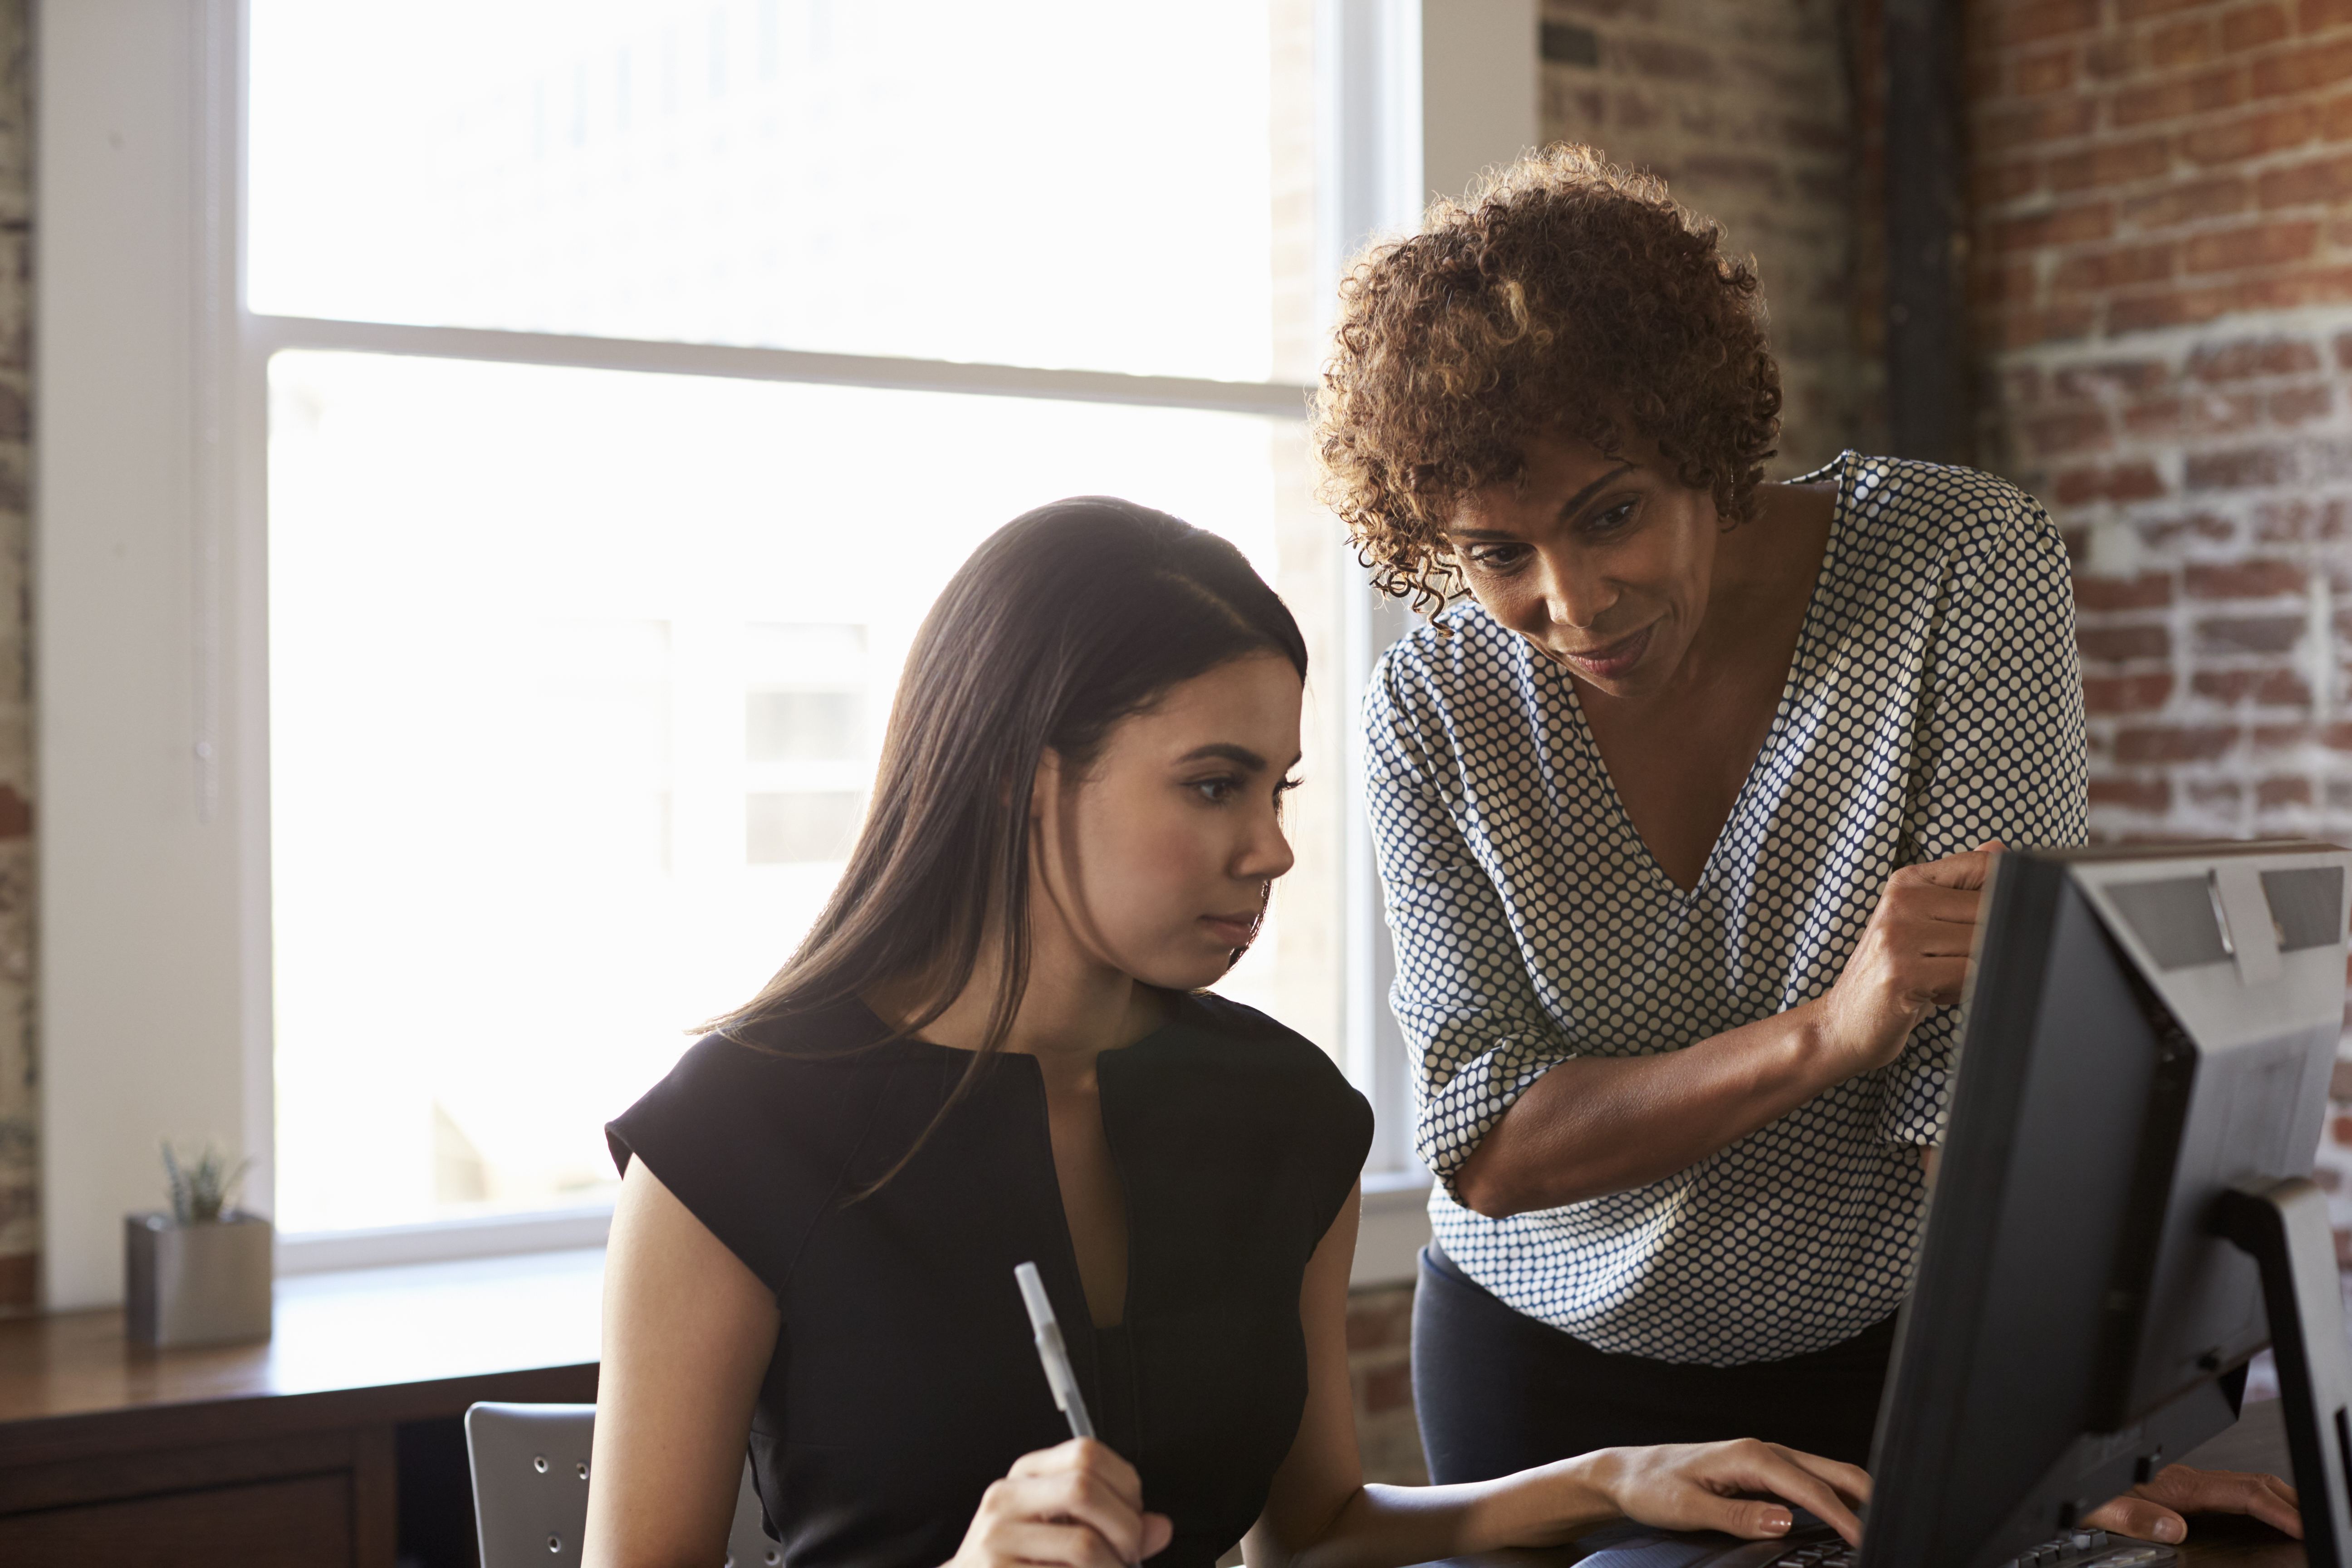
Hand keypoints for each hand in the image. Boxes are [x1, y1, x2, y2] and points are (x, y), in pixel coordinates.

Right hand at [946, 1439, 1173, 1567]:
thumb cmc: (1020, 1563)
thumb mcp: (1061, 1534)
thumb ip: (1112, 1527)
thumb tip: (1161, 1528)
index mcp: (1025, 1477)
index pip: (1086, 1452)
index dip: (1125, 1484)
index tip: (1135, 1516)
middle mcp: (1005, 1499)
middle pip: (1084, 1488)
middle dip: (1125, 1527)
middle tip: (1129, 1554)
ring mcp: (996, 1539)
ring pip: (1083, 1544)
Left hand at [1586, 1440, 1872, 1547]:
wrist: (1628, 1474)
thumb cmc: (1653, 1487)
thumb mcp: (1688, 1507)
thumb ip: (1738, 1515)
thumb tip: (1785, 1521)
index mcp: (1750, 1456)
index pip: (1811, 1488)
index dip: (1843, 1515)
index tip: (1866, 1539)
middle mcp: (1764, 1451)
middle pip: (1832, 1471)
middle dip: (1868, 1497)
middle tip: (1894, 1528)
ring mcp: (1766, 1460)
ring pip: (1826, 1474)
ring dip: (1855, 1496)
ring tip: (1881, 1524)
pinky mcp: (1763, 1472)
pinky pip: (1810, 1482)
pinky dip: (1835, 1497)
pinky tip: (1846, 1517)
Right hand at [1814, 844, 2001, 1075]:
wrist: (1844, 1022)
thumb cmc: (1889, 975)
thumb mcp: (1920, 924)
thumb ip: (1958, 887)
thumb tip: (1999, 848)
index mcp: (1907, 883)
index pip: (1981, 867)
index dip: (2003, 897)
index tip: (1988, 924)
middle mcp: (1901, 902)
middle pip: (1989, 909)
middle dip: (1989, 942)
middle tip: (1958, 962)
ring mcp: (1899, 936)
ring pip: (1982, 943)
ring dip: (1976, 969)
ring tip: (1944, 979)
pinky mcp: (1903, 973)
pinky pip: (1968, 974)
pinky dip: (1966, 989)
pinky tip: (1939, 994)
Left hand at [2083, 1463, 2301, 1544]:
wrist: (2071, 1484)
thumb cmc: (2088, 1498)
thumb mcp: (2106, 1511)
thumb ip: (2139, 1519)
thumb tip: (2175, 1529)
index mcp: (2177, 1486)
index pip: (2242, 1493)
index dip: (2276, 1508)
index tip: (2301, 1525)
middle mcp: (2187, 1481)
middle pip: (2253, 1483)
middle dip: (2290, 1499)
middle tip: (2317, 1521)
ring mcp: (2188, 1484)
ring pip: (2246, 1485)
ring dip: (2278, 1499)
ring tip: (2303, 1518)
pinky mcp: (2185, 1491)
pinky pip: (2233, 1493)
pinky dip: (2260, 1502)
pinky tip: (2268, 1516)